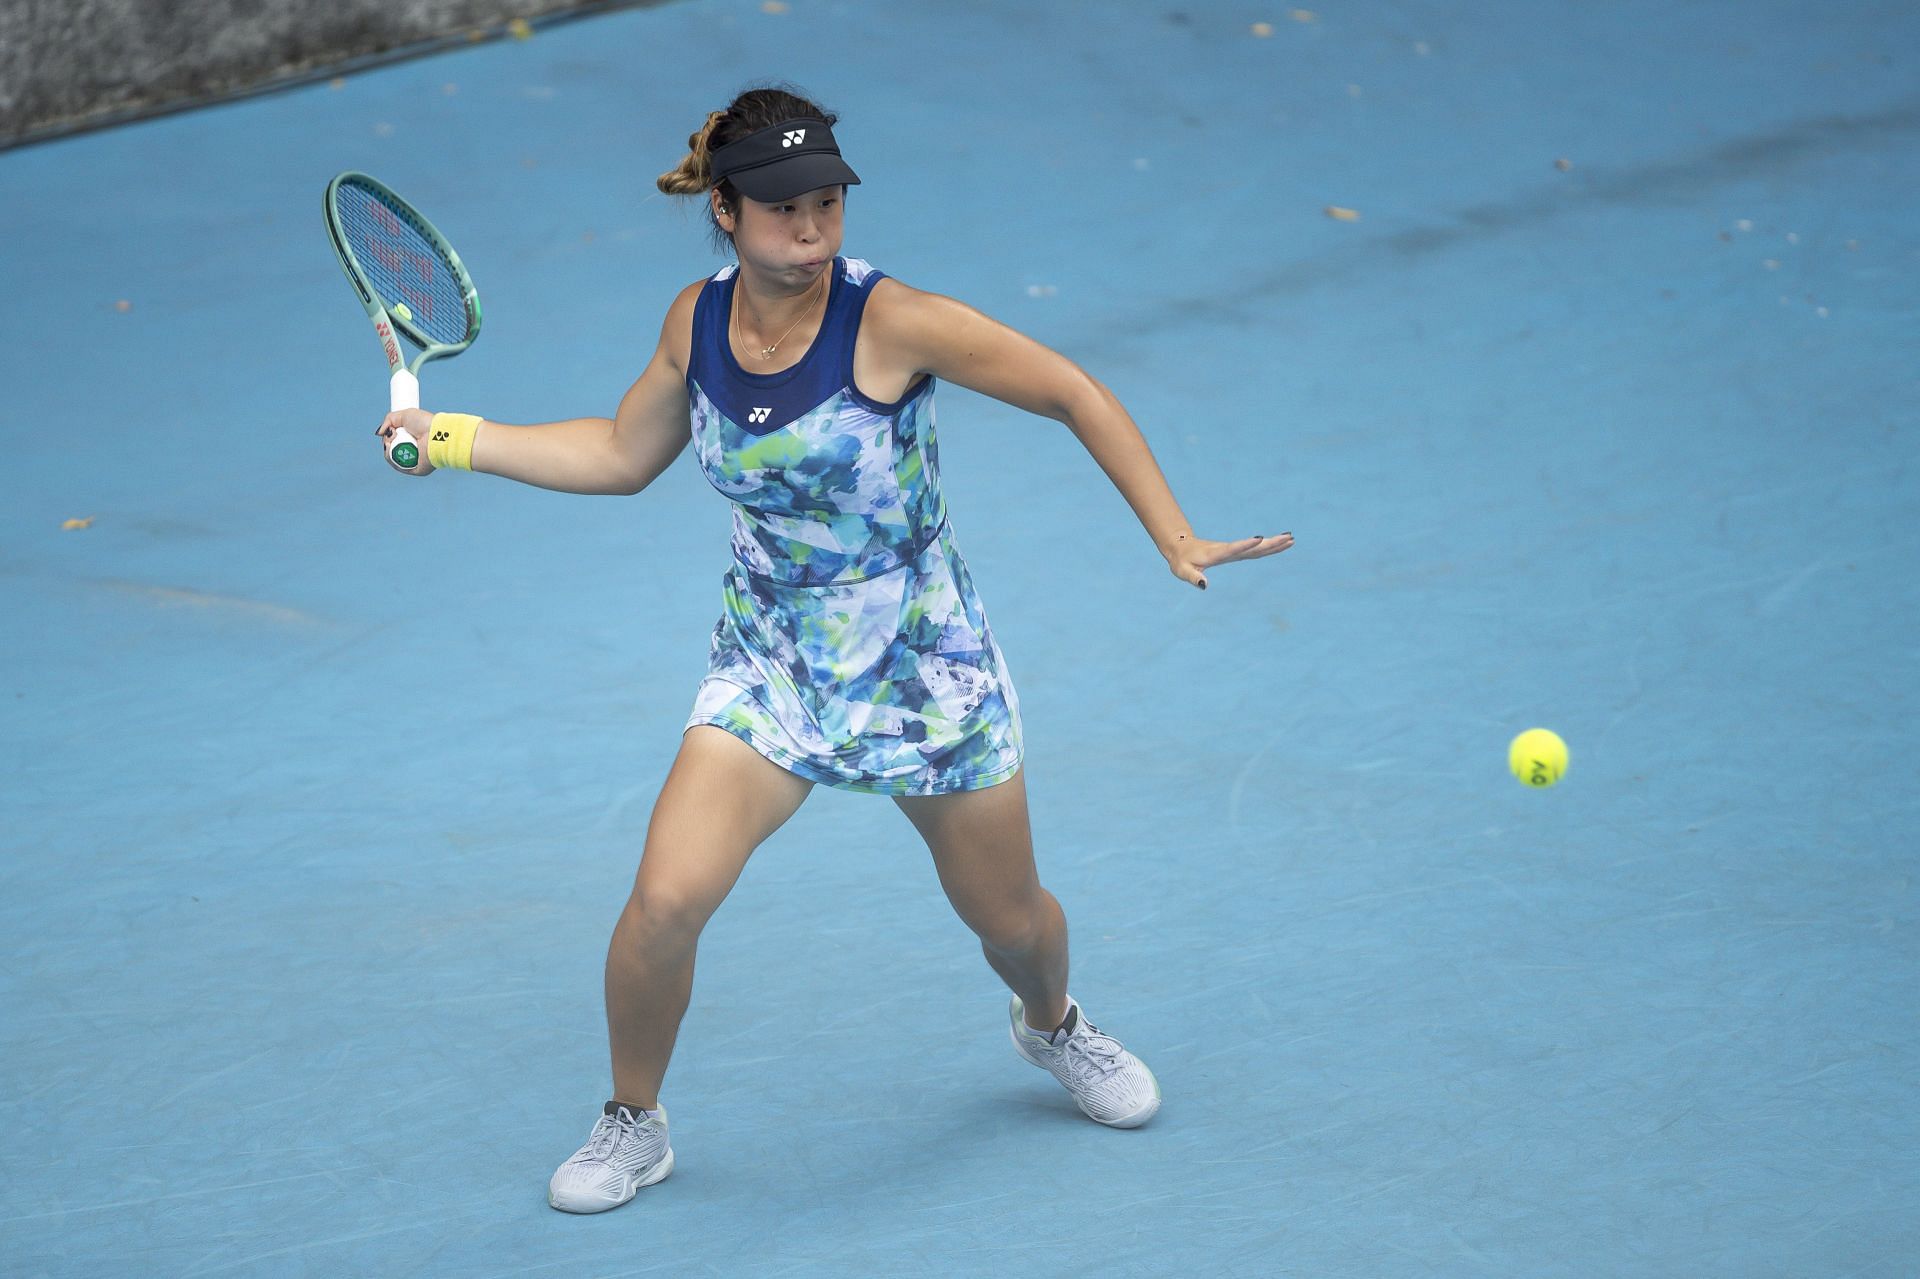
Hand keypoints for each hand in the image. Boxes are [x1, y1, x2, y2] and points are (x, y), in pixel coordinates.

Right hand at [374, 408, 435, 475]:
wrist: (436, 434)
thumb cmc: (424, 423)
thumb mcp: (404, 415)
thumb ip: (389, 420)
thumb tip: (379, 433)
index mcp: (413, 440)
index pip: (395, 442)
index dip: (389, 437)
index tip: (390, 431)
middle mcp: (414, 451)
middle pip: (392, 450)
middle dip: (387, 442)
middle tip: (391, 435)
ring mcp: (415, 461)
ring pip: (393, 459)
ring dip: (387, 450)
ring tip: (390, 441)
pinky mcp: (417, 469)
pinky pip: (399, 467)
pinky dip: (391, 459)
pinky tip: (390, 448)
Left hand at [1162, 530, 1293, 589]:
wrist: (1181, 547)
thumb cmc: (1181, 561)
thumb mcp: (1181, 571)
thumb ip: (1192, 577)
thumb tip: (1204, 585)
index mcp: (1216, 554)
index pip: (1233, 548)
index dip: (1245, 544)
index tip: (1259, 538)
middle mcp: (1228, 550)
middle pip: (1252, 547)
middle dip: (1270, 543)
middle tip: (1288, 538)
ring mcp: (1233, 550)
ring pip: (1256, 547)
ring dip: (1274, 543)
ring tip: (1291, 538)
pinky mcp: (1236, 552)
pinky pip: (1255, 550)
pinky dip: (1269, 547)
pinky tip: (1282, 543)